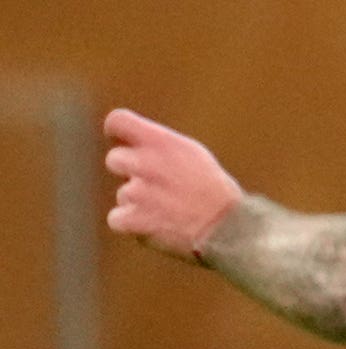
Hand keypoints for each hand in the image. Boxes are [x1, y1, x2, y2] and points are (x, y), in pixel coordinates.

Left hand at [103, 108, 243, 259]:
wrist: (228, 226)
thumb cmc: (212, 190)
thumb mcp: (192, 154)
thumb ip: (160, 145)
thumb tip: (130, 141)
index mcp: (162, 143)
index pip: (118, 121)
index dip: (117, 132)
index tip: (123, 141)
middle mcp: (146, 163)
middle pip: (115, 158)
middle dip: (130, 171)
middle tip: (157, 183)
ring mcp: (137, 192)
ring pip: (123, 193)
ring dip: (140, 202)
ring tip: (169, 208)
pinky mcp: (133, 220)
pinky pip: (117, 218)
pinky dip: (133, 224)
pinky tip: (157, 224)